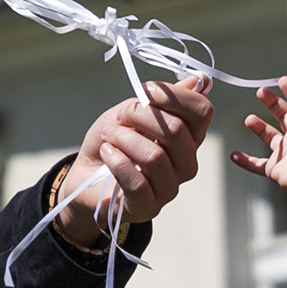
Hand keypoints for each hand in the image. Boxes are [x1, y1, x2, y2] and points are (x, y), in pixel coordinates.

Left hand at [51, 75, 211, 251]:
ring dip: (124, 139)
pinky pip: (138, 183)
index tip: (145, 91)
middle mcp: (185, 163)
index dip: (174, 96)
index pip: (202, 112)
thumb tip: (200, 80)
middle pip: (177, 131)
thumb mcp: (132, 111)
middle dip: (140, 115)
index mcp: (188, 137)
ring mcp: (169, 187)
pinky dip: (117, 162)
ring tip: (108, 137)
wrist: (84, 173)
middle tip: (119, 116)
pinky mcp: (148, 207)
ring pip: (154, 156)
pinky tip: (107, 154)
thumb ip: (163, 99)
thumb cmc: (112, 140)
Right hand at [226, 79, 286, 255]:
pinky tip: (234, 155)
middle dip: (272, 103)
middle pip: (282, 116)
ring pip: (269, 137)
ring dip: (258, 127)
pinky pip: (256, 164)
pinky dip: (245, 161)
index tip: (282, 80)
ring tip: (249, 119)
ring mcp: (284, 153)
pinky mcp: (275, 169)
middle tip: (261, 92)